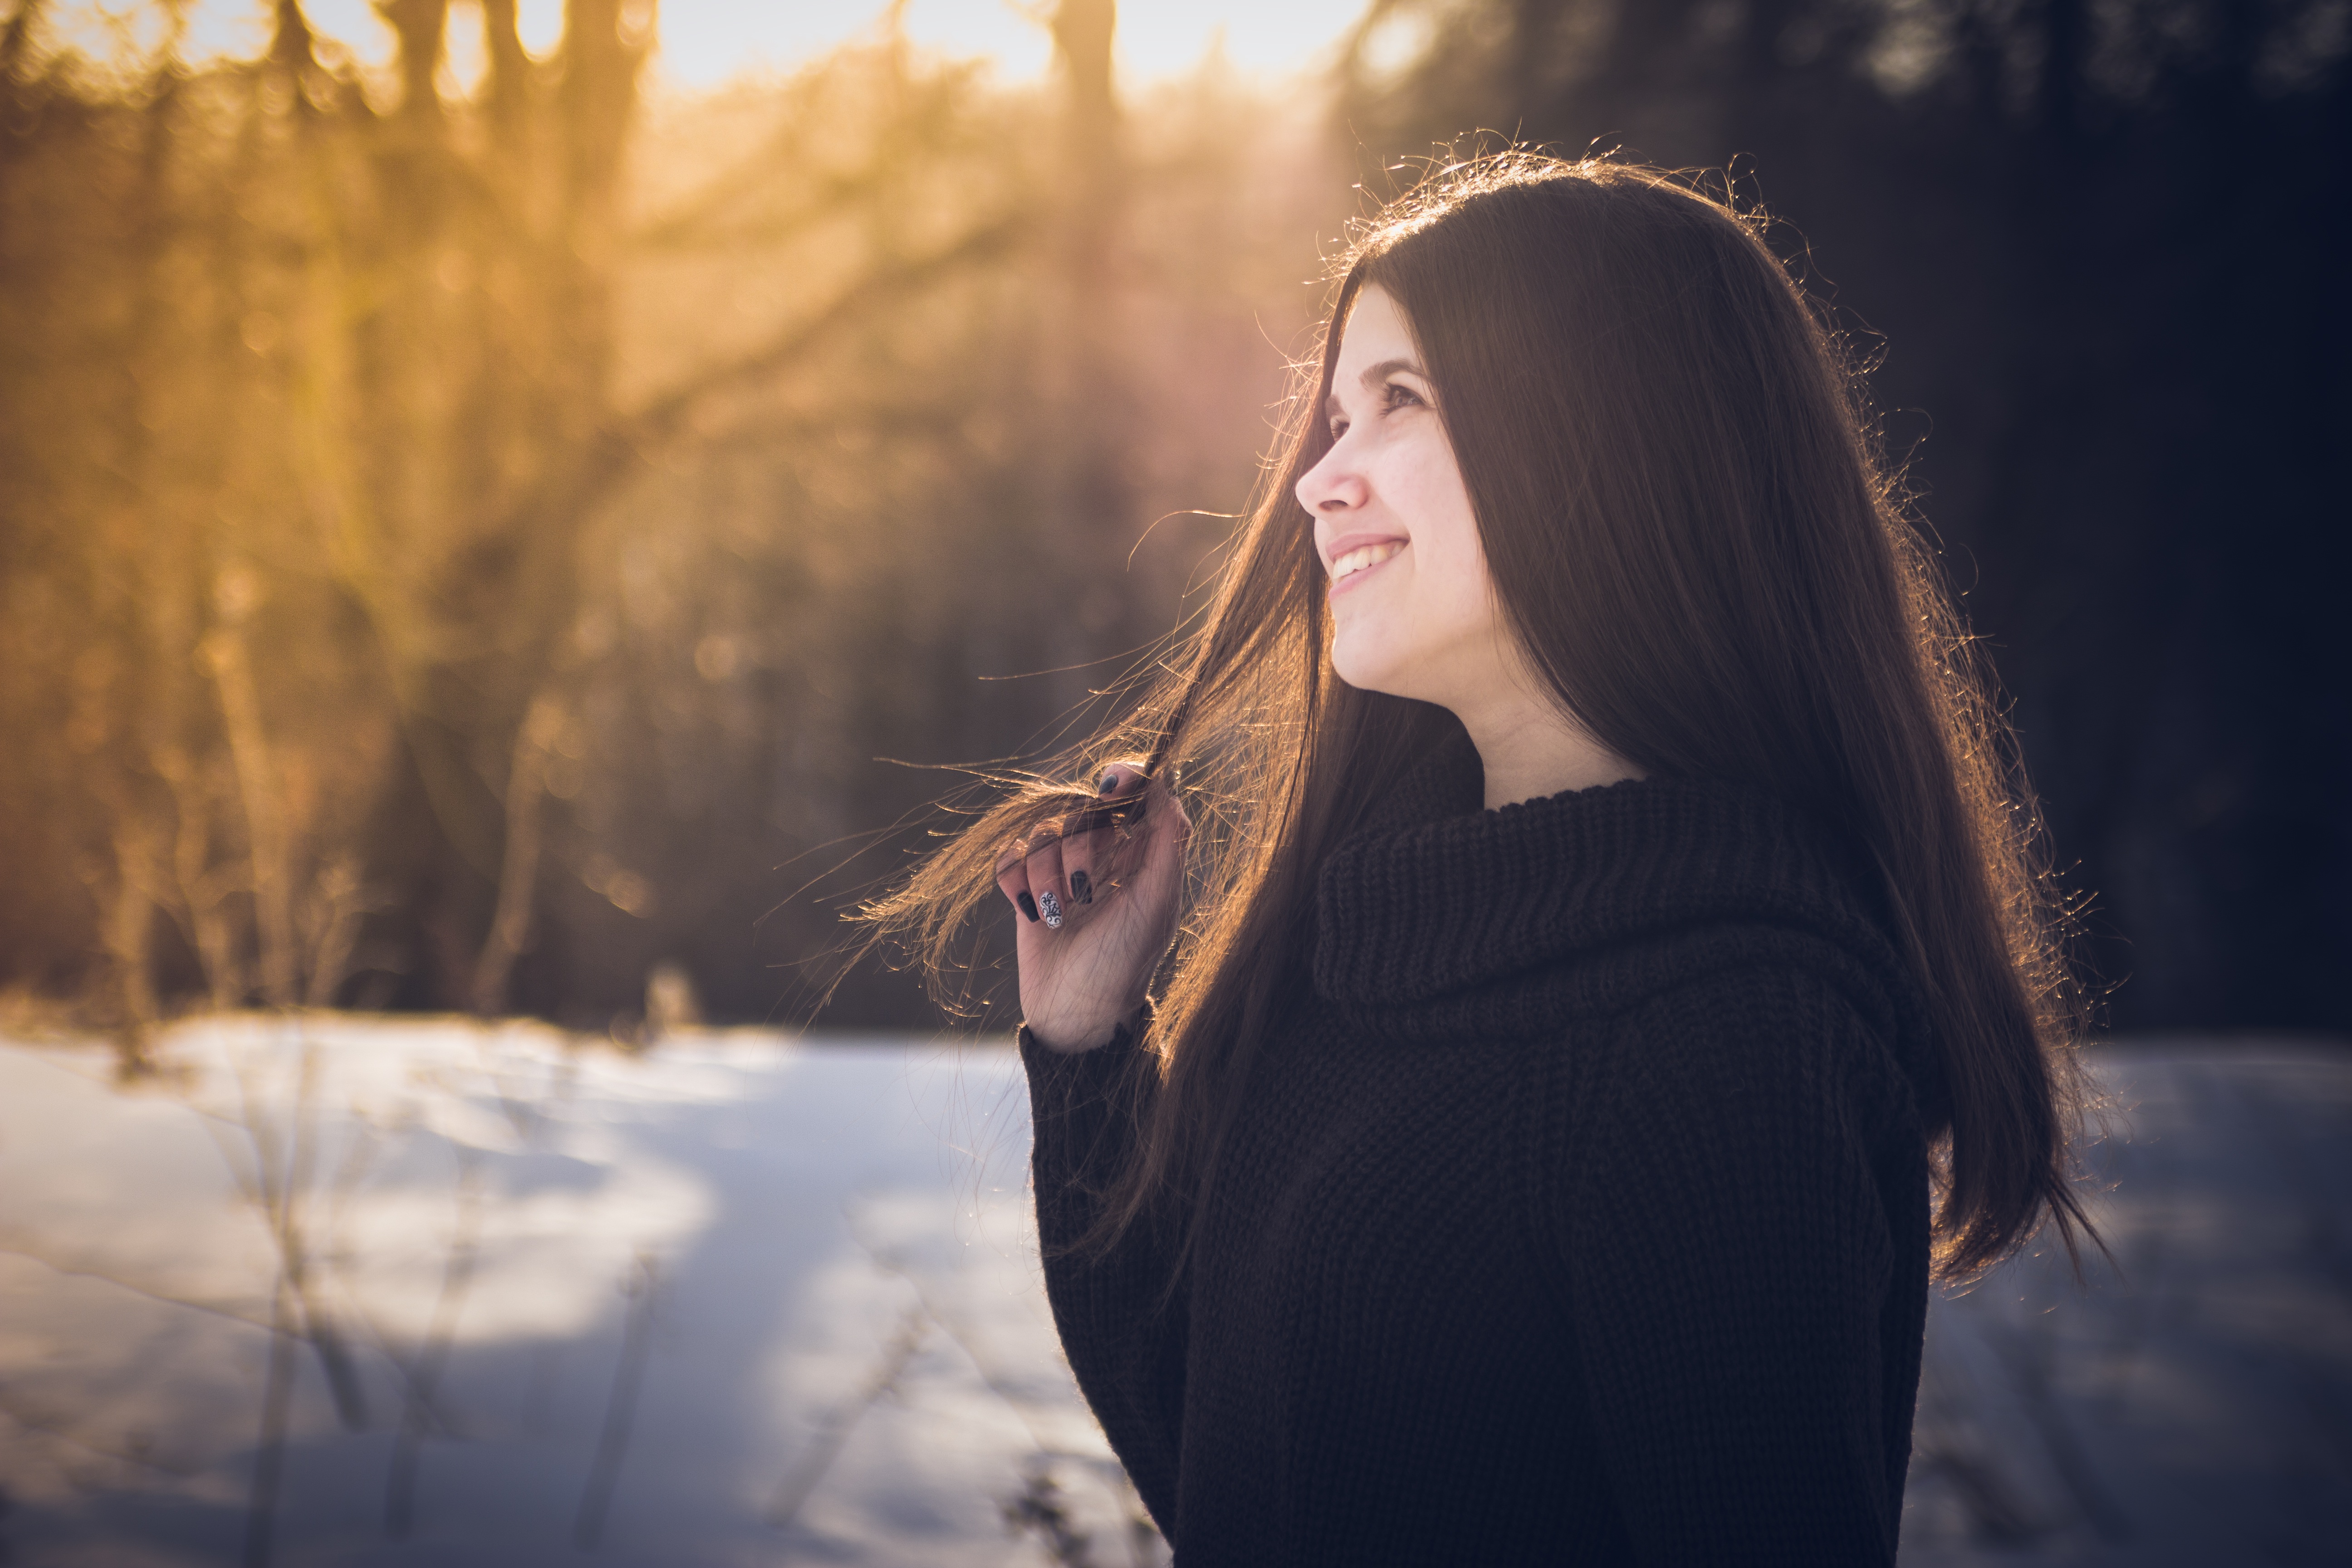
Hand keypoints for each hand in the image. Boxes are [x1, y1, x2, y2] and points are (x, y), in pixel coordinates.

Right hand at [995, 763, 1189, 1051]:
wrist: (1076, 1014)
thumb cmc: (1124, 962)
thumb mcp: (1157, 901)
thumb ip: (1168, 839)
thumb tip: (1165, 779)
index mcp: (1142, 854)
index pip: (1134, 793)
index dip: (1123, 778)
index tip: (1111, 783)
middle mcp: (1104, 856)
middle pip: (1082, 811)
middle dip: (1078, 848)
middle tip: (1085, 892)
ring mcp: (1063, 871)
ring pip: (1043, 835)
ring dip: (1046, 874)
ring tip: (1060, 916)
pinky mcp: (1028, 889)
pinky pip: (1011, 857)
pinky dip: (1017, 881)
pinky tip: (1032, 911)